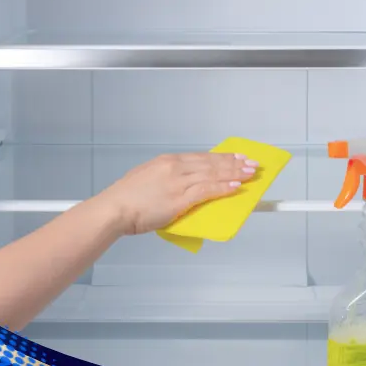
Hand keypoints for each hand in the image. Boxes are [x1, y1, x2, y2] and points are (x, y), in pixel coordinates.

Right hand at [92, 152, 257, 235]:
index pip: (202, 157)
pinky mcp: (179, 198)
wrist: (113, 209)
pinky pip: (206, 190)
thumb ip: (166, 178)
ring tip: (250, 174)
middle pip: (212, 163)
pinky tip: (235, 187)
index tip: (237, 157)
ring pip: (213, 174)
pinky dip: (223, 188)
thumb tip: (182, 183)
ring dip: (234, 174)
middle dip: (234, 163)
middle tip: (252, 163)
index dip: (222, 157)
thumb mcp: (147, 178)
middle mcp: (175, 167)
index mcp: (167, 161)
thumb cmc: (126, 198)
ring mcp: (178, 182)